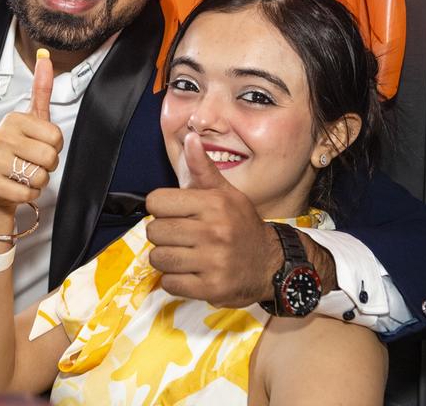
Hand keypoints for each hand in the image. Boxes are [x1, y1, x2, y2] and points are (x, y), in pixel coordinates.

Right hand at [0, 50, 61, 216]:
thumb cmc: (21, 150)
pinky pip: (26, 194)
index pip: (56, 137)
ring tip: (24, 176)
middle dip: (48, 166)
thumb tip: (45, 57)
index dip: (54, 147)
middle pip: (50, 158)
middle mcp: (0, 136)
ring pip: (40, 177)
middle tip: (33, 163)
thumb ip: (41, 90)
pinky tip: (17, 188)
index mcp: (14, 119)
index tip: (40, 145)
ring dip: (38, 182)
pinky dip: (28, 195)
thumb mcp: (33, 120)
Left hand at [145, 133, 281, 306]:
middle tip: (180, 236)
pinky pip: (170, 284)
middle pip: (154, 231)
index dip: (161, 208)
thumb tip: (190, 138)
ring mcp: (213, 262)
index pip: (156, 202)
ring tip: (184, 254)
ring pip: (158, 258)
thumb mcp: (225, 193)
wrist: (271, 263)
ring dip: (166, 259)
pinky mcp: (211, 288)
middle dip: (162, 235)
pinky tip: (190, 273)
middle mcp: (214, 231)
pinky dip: (174, 280)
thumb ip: (202, 168)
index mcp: (213, 204)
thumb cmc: (241, 225)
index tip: (174, 214)